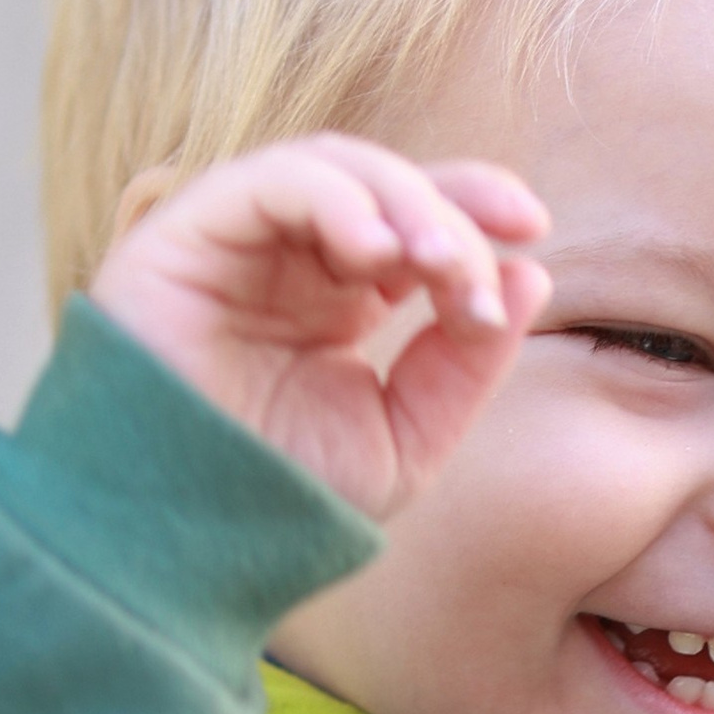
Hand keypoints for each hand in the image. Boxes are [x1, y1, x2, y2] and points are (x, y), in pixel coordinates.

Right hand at [88, 136, 550, 522]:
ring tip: (436, 263)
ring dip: (400, 202)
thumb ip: (464, 366)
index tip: (531, 229)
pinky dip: (332, 198)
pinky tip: (375, 250)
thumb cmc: (281, 501)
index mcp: (334, 297)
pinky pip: (264, 181)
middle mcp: (285, 260)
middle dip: (447, 215)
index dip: (472, 203)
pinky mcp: (181, 236)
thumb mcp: (403, 439)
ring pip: (329, 167)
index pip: (410, 218)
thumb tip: (533, 275)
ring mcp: (233, 243)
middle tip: (474, 280)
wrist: (184, 547)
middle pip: (380, 184)